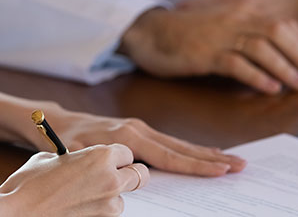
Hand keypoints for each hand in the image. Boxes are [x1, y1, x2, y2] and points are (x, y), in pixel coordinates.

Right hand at [0, 144, 147, 216]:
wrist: (17, 211)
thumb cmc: (30, 182)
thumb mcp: (53, 157)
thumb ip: (77, 157)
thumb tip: (83, 161)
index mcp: (101, 156)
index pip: (127, 152)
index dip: (118, 156)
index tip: (111, 160)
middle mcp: (110, 179)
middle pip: (140, 175)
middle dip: (129, 174)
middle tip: (116, 176)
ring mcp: (108, 205)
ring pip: (123, 197)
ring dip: (112, 195)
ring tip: (85, 195)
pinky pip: (109, 214)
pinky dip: (100, 210)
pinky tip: (79, 207)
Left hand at [43, 106, 245, 175]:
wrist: (56, 122)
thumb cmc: (63, 141)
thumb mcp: (76, 155)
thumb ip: (100, 163)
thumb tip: (125, 175)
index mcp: (127, 137)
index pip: (169, 155)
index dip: (196, 165)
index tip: (220, 170)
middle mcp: (138, 129)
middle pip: (182, 147)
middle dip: (212, 158)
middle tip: (240, 165)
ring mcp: (140, 128)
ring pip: (179, 144)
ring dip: (206, 153)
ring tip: (231, 159)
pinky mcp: (138, 131)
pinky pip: (169, 142)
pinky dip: (190, 149)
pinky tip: (204, 153)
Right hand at [118, 0, 297, 93]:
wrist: (151, 32)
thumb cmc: (188, 31)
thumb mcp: (223, 23)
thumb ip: (248, 30)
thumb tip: (278, 48)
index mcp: (241, 8)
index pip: (282, 24)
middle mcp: (234, 17)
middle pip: (278, 32)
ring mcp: (220, 34)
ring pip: (262, 48)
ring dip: (285, 67)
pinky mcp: (206, 53)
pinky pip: (237, 64)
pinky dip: (257, 76)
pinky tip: (270, 87)